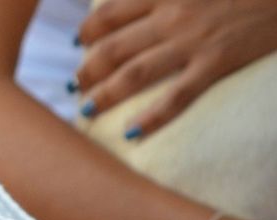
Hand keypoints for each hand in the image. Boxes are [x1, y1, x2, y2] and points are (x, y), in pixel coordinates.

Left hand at [75, 0, 276, 136]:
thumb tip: (127, 6)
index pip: (107, 15)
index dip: (86, 33)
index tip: (79, 45)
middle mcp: (171, 15)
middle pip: (111, 49)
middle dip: (87, 70)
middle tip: (76, 85)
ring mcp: (193, 42)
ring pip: (133, 75)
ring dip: (104, 95)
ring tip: (86, 109)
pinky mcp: (217, 62)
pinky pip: (177, 96)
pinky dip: (152, 118)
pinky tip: (131, 133)